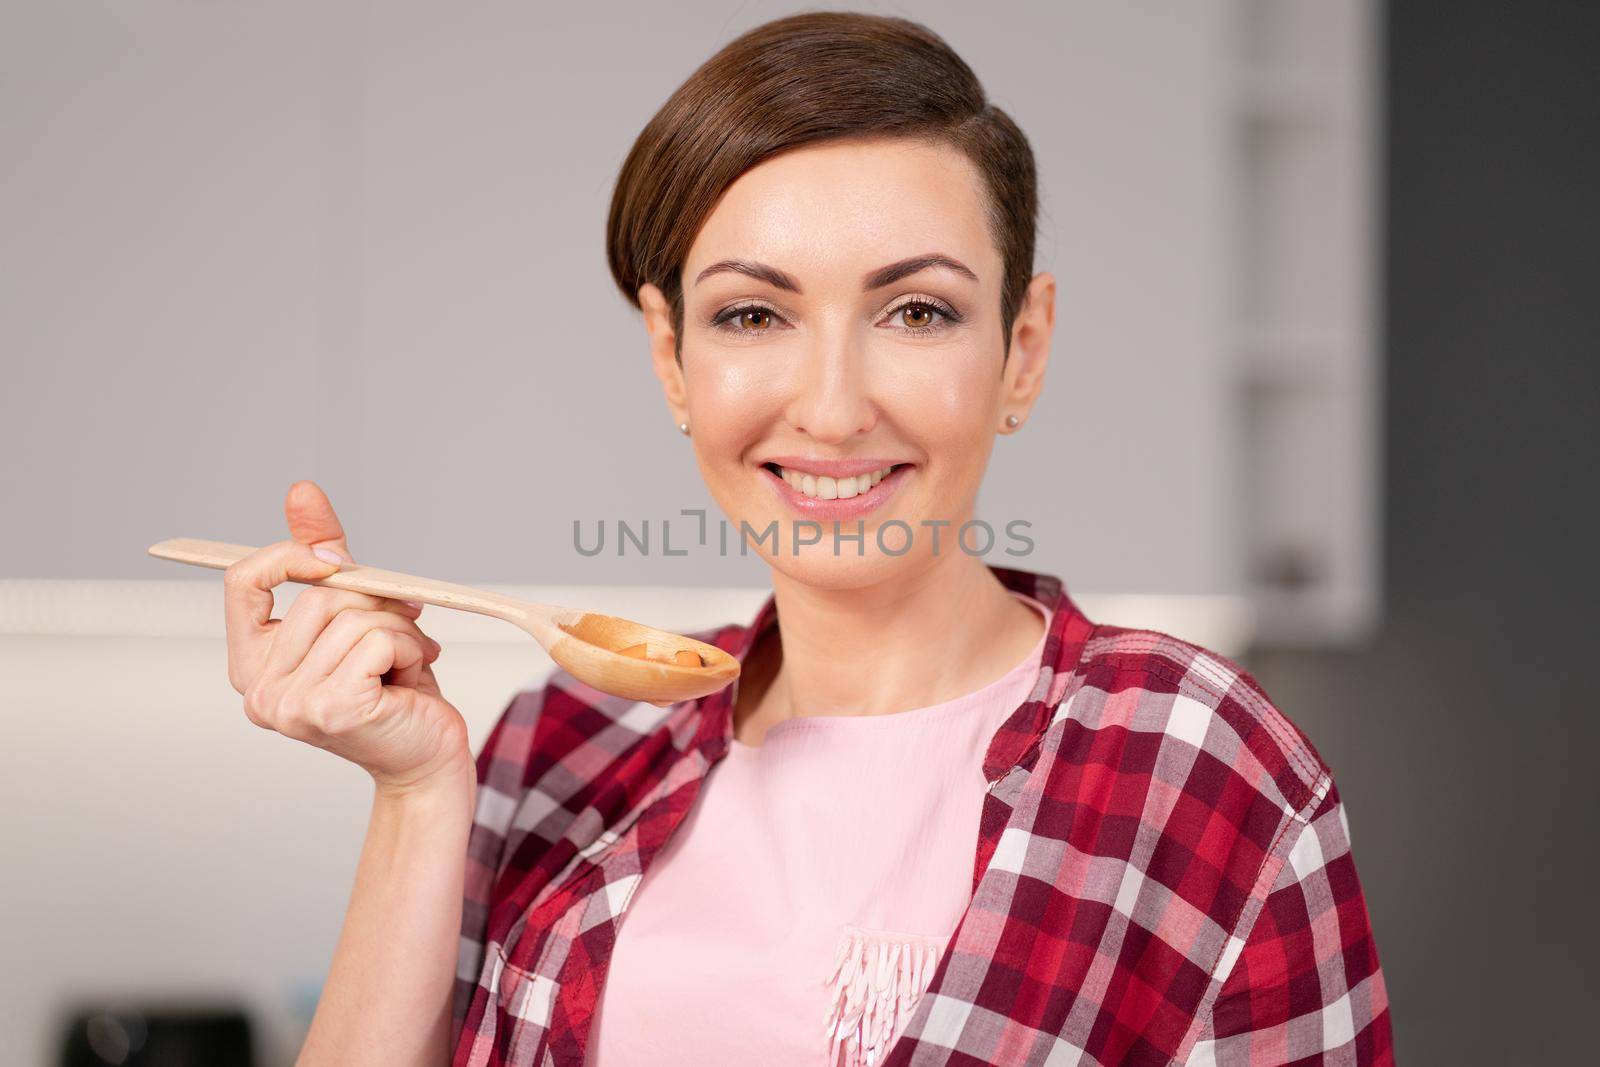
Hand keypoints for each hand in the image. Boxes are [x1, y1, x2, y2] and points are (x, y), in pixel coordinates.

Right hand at [221, 480, 470, 793]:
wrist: (427, 758)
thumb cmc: (394, 690)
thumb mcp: (357, 616)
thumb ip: (326, 560)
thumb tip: (301, 491)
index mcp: (253, 664)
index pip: (242, 580)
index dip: (289, 554)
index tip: (336, 554)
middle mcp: (259, 689)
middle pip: (316, 595)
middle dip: (374, 602)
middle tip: (405, 628)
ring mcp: (290, 704)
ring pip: (352, 615)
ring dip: (398, 629)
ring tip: (408, 661)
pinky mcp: (332, 709)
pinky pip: (376, 639)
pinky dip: (408, 647)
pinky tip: (412, 677)